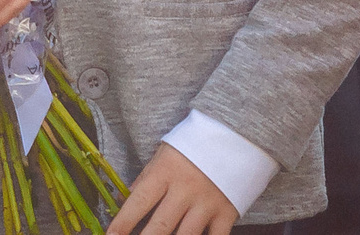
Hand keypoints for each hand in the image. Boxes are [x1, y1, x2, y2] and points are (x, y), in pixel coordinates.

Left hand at [108, 142, 237, 234]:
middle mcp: (185, 190)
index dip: (122, 222)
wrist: (237, 133)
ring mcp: (207, 203)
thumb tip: (122, 200)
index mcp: (166, 172)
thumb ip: (145, 178)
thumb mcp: (165, 153)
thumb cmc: (195, 144)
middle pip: (160, 226)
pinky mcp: (227, 212)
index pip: (139, 201)